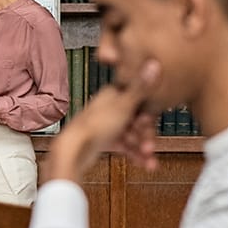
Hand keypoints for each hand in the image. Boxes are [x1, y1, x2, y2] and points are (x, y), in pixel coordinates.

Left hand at [41, 59, 160, 182]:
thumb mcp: (124, 105)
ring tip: (149, 160)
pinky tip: (145, 163)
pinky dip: (134, 154)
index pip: (139, 100)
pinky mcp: (103, 139)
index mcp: (113, 94)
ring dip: (142, 148)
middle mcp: (110, 107)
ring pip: (132, 135)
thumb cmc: (95, 125)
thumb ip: (141, 86)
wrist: (74, 149)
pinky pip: (124, 146)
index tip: (152, 123)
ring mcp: (106, 124)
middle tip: (149, 146)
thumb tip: (153, 63)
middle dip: (146, 135)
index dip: (148, 113)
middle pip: (137, 120)